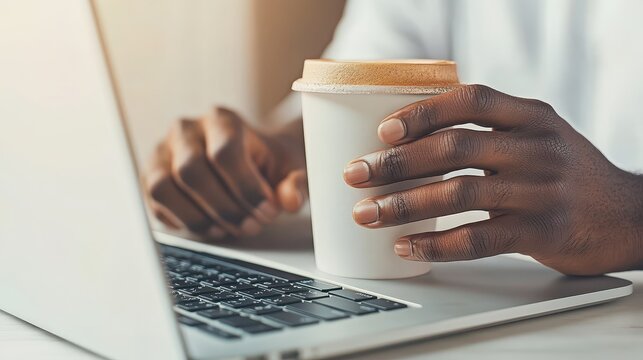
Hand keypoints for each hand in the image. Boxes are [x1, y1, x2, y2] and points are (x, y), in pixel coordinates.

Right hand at [144, 107, 306, 238]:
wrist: (249, 160)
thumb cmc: (268, 163)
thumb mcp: (290, 168)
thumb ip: (295, 183)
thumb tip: (291, 200)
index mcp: (222, 119)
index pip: (224, 152)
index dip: (246, 188)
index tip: (267, 211)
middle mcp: (187, 130)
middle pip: (191, 171)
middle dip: (224, 208)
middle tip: (250, 227)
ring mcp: (163, 152)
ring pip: (163, 187)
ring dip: (198, 218)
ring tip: (227, 230)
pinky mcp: (150, 176)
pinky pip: (154, 203)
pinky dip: (182, 222)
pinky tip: (210, 227)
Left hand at [344, 85, 642, 274]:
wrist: (627, 215)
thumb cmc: (567, 173)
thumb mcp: (539, 136)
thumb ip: (491, 130)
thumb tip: (417, 138)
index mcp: (531, 116)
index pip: (470, 99)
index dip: (421, 112)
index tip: (382, 130)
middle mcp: (536, 147)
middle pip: (453, 147)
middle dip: (396, 162)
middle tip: (356, 174)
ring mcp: (540, 190)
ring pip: (458, 193)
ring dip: (404, 204)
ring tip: (367, 213)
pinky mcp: (540, 232)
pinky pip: (476, 239)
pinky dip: (435, 243)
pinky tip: (405, 246)